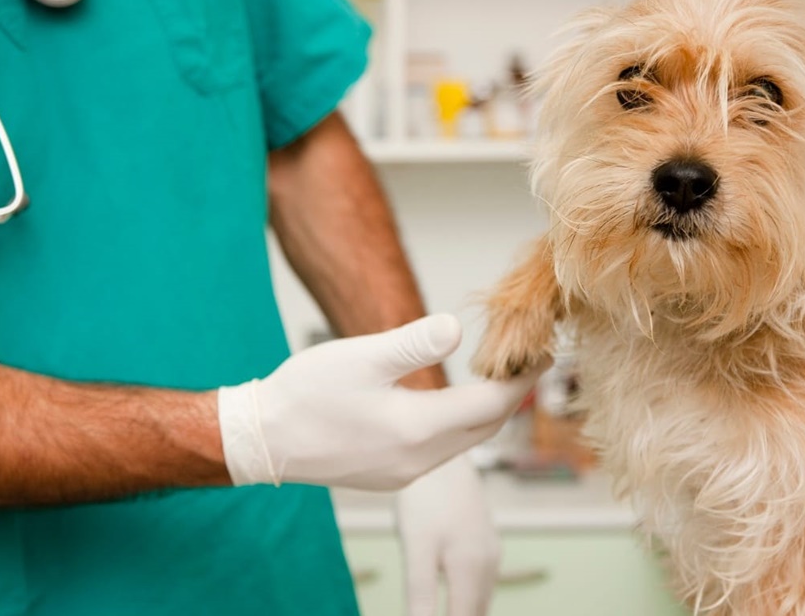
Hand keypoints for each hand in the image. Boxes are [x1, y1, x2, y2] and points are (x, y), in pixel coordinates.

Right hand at [216, 314, 534, 490]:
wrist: (262, 440)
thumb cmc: (305, 394)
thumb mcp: (361, 356)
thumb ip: (414, 343)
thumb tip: (458, 328)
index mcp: (418, 429)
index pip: (491, 405)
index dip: (521, 378)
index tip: (542, 353)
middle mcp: (419, 460)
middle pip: (484, 429)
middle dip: (511, 396)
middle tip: (528, 362)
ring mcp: (404, 474)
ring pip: (464, 443)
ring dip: (484, 413)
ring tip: (496, 379)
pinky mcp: (389, 477)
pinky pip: (440, 452)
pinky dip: (456, 427)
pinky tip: (449, 407)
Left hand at [396, 453, 498, 615]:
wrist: (442, 454)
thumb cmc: (424, 499)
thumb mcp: (416, 548)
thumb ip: (421, 593)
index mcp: (472, 571)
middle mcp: (488, 564)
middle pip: (475, 613)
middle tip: (428, 614)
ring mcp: (490, 551)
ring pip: (480, 599)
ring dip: (464, 611)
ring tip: (438, 607)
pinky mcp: (486, 540)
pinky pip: (480, 581)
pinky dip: (467, 596)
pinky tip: (451, 594)